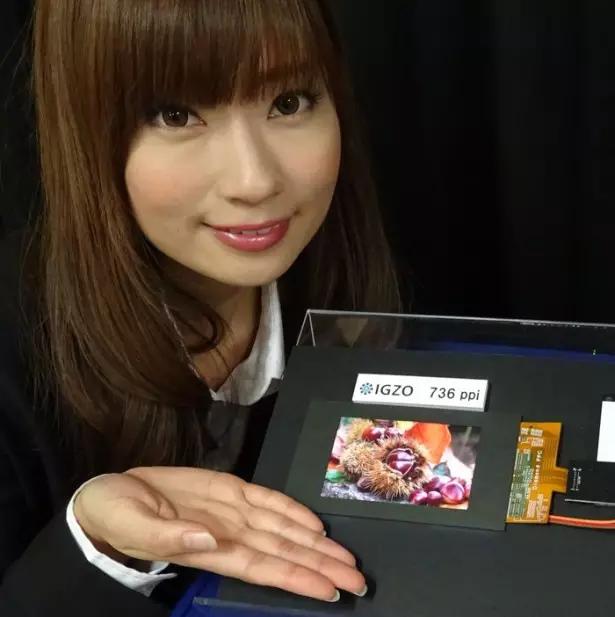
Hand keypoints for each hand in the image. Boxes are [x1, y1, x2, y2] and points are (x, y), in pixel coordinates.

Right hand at [73, 467, 365, 601]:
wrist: (111, 496)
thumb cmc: (117, 517)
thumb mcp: (134, 526)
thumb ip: (169, 536)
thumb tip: (206, 539)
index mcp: (209, 549)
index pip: (264, 568)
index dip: (298, 578)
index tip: (331, 588)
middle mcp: (229, 534)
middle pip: (285, 553)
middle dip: (322, 566)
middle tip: (359, 580)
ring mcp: (232, 511)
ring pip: (283, 529)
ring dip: (317, 543)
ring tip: (347, 557)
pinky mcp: (228, 488)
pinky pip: (267, 500)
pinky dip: (292, 510)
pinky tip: (314, 523)